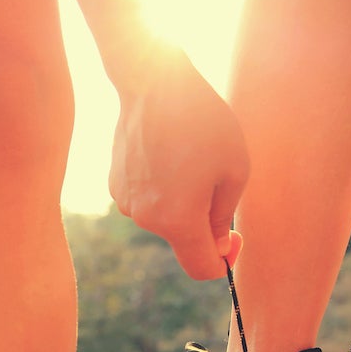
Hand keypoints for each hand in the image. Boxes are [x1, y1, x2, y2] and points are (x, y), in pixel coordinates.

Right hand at [110, 50, 248, 279]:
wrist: (151, 83)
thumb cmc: (202, 121)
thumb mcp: (234, 168)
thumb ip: (224, 216)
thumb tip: (218, 245)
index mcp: (179, 220)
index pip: (202, 268)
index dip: (224, 260)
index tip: (234, 238)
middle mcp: (147, 220)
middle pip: (184, 240)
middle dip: (203, 222)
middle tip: (215, 178)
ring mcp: (126, 204)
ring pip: (165, 219)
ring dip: (181, 201)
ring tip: (187, 157)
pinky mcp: (116, 186)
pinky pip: (147, 200)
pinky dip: (161, 188)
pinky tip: (166, 153)